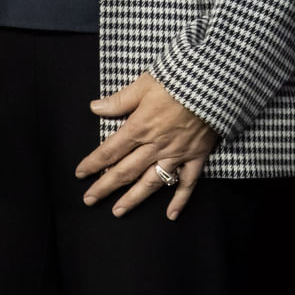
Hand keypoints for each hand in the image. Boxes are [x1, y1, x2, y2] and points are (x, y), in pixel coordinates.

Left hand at [77, 72, 218, 218]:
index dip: (93, 163)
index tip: (80, 174)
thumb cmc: (179, 79)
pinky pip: (187, 183)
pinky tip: (171, 215)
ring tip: (118, 211)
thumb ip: (120, 100)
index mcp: (140, 127)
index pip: (110, 150)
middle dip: (105, 187)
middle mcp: (155, 146)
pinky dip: (179, 200)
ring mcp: (176, 154)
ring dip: (133, 199)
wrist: (214, 82)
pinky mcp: (196, 156)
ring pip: (151, 182)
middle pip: (125, 171)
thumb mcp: (145, 83)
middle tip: (89, 200)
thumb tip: (95, 107)